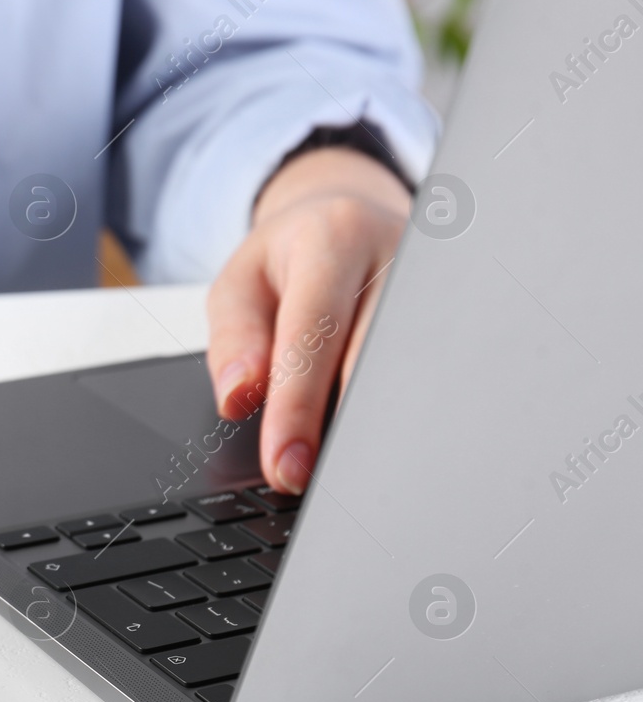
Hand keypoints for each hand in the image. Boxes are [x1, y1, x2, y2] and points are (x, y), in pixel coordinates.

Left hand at [206, 147, 410, 493]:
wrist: (349, 216)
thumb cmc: (292, 256)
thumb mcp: (240, 283)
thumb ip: (233, 339)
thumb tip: (239, 398)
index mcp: (334, 239)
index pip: (314, 335)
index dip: (297, 408)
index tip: (285, 465)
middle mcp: (398, 256)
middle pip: (377, 359)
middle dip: (346, 431)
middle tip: (319, 486)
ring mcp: (444, 285)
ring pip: (418, 372)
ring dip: (382, 429)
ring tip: (354, 477)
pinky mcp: (468, 310)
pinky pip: (441, 373)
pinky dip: (412, 412)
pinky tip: (390, 449)